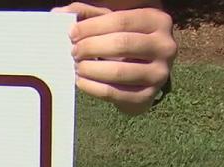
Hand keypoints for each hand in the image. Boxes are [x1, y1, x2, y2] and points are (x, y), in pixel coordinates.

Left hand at [53, 2, 176, 114]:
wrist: (142, 76)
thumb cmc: (124, 43)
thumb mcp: (112, 24)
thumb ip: (88, 15)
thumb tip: (58, 13)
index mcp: (158, 20)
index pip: (121, 20)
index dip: (92, 27)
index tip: (72, 34)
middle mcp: (165, 46)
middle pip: (121, 44)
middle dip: (91, 47)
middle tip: (74, 52)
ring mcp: (160, 73)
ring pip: (118, 71)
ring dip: (90, 69)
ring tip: (77, 66)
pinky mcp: (148, 96)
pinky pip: (114, 93)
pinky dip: (92, 87)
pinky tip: (81, 81)